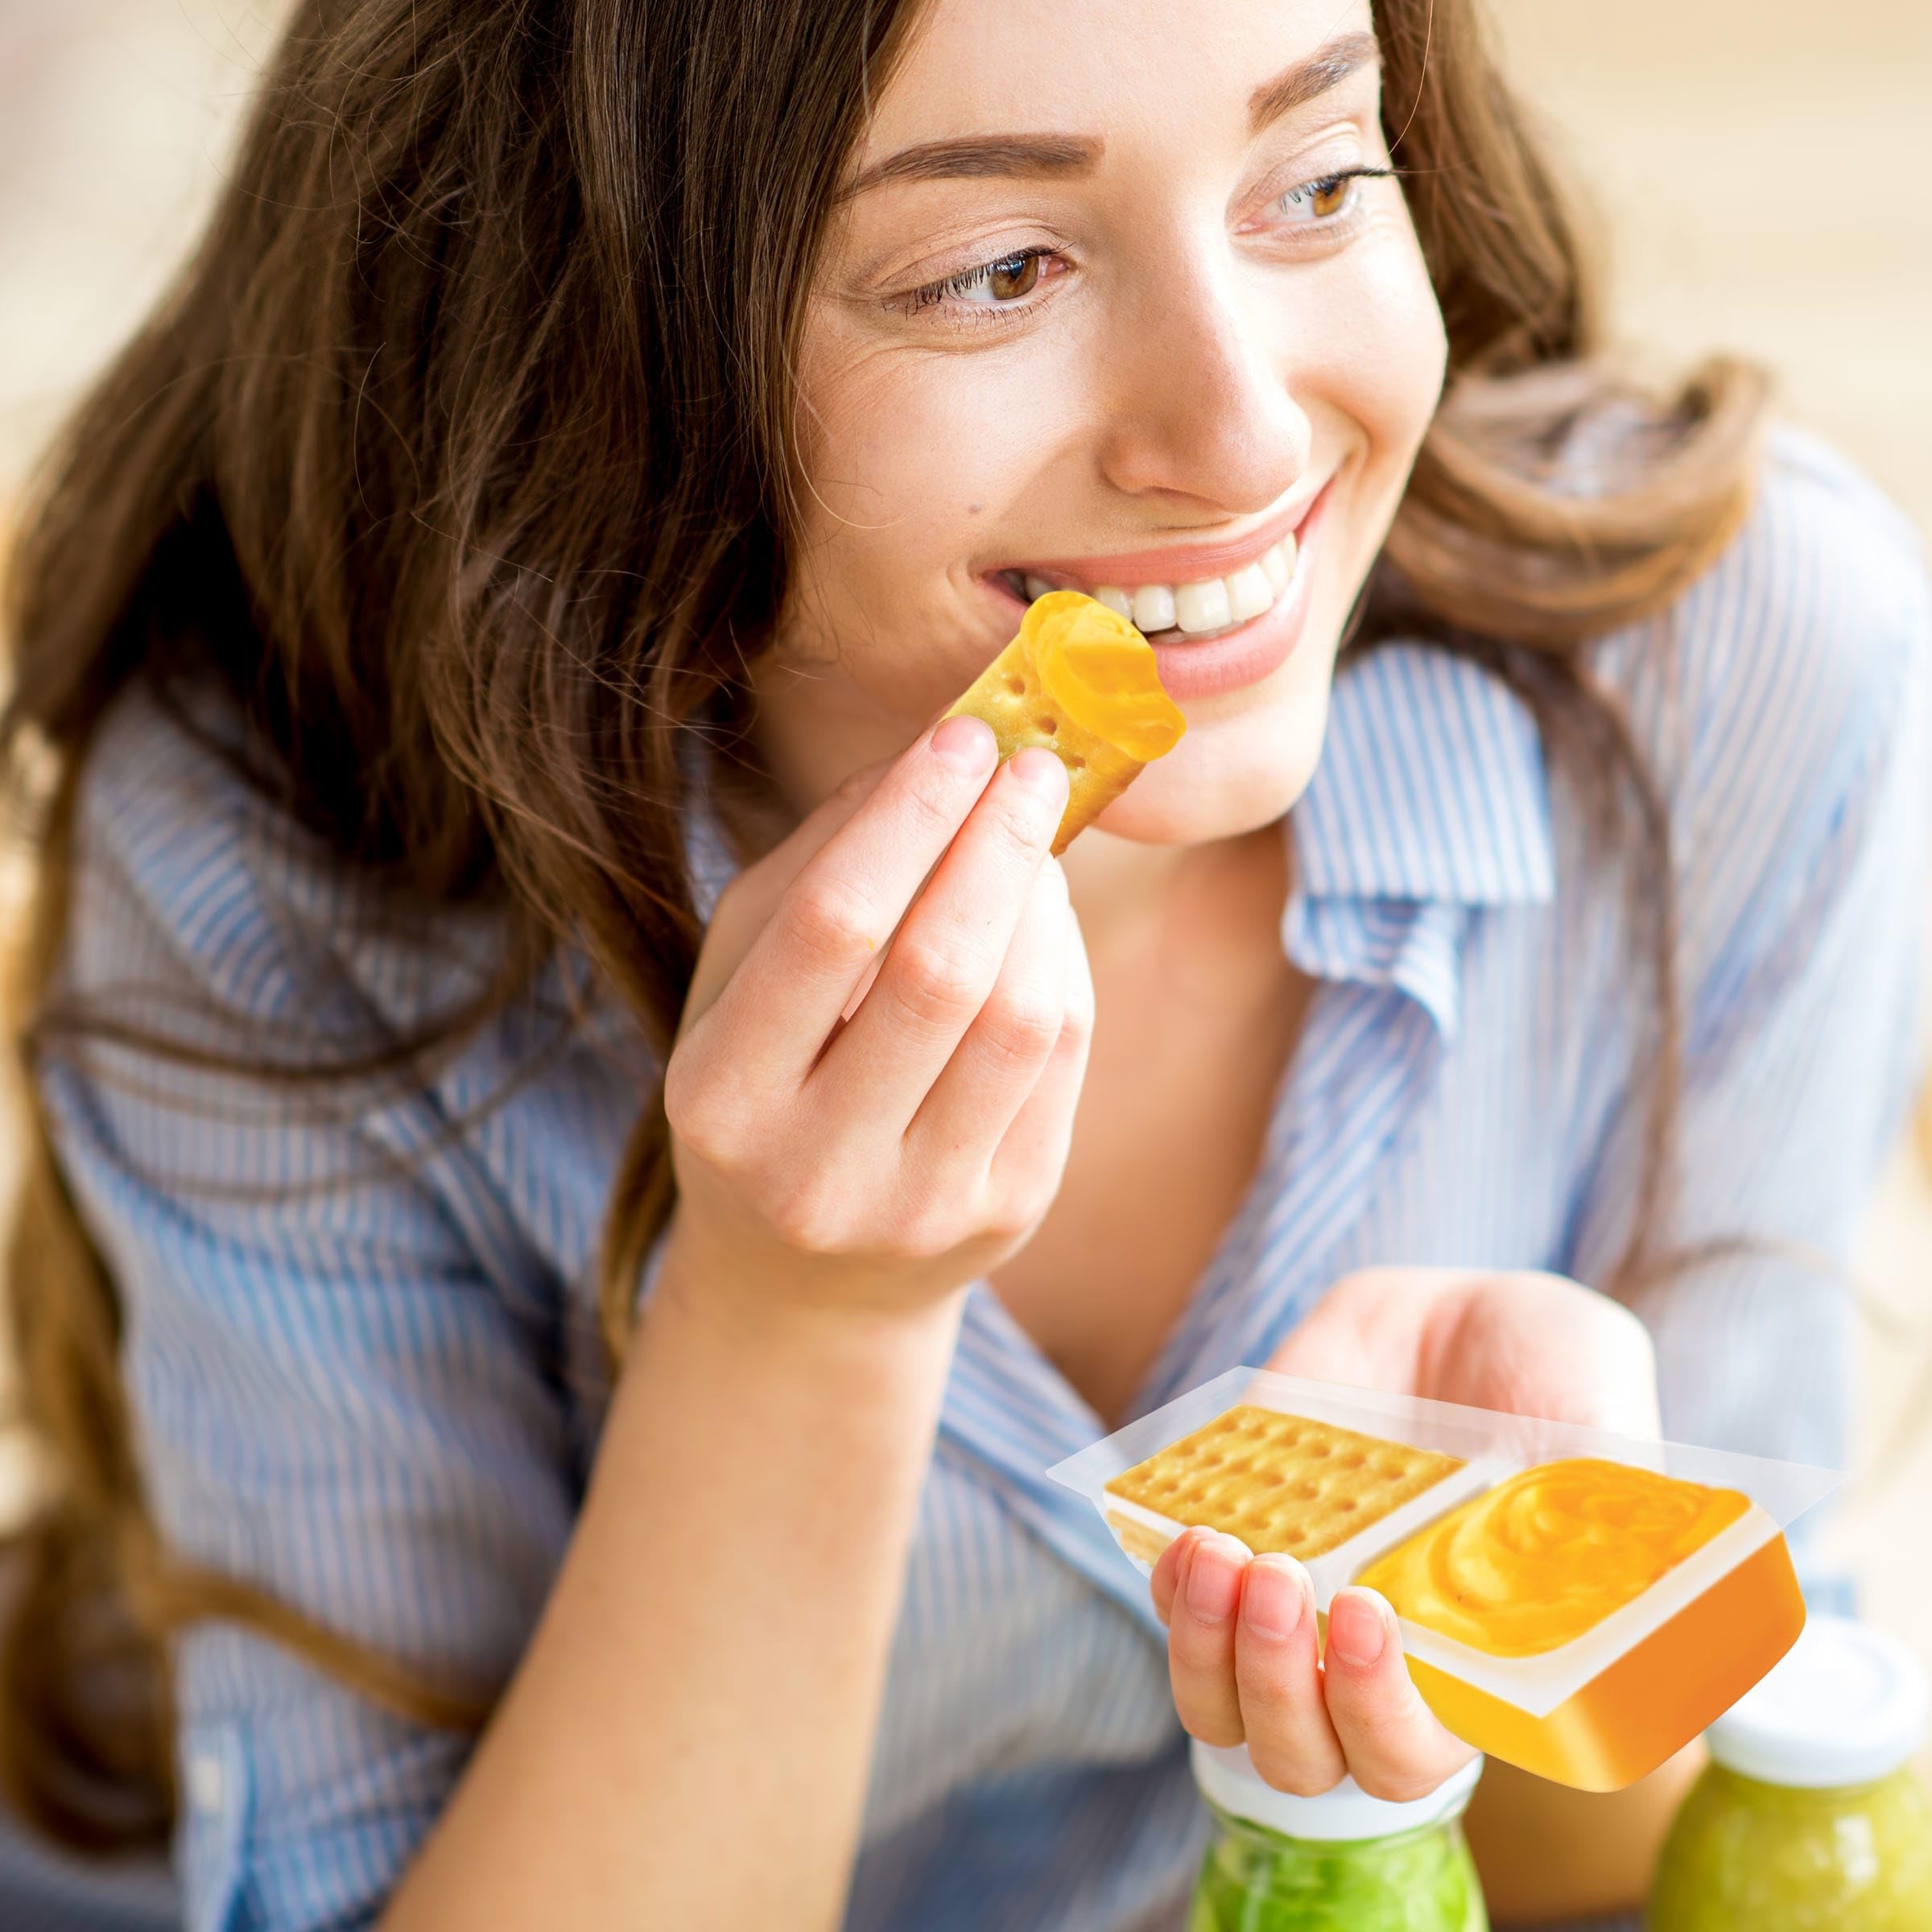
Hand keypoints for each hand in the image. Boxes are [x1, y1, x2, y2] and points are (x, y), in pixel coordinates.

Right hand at [659, 716, 1092, 1325]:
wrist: (803, 1285)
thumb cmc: (762, 1093)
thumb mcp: (736, 984)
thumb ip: (811, 867)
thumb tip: (925, 759)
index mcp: (720, 1098)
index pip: (830, 927)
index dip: (908, 818)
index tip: (963, 735)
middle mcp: (814, 1169)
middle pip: (939, 973)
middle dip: (995, 845)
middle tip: (1030, 766)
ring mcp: (919, 1206)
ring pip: (1020, 1017)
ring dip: (1041, 901)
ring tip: (1030, 841)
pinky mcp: (1006, 1214)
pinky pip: (1062, 1059)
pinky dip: (1062, 961)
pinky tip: (1040, 918)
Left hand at [1153, 1267, 1658, 1799]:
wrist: (1461, 1310)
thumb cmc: (1550, 1377)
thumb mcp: (1593, 1421)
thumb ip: (1593, 1501)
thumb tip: (1592, 1569)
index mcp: (1468, 1668)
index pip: (1409, 1755)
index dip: (1381, 1713)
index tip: (1376, 1615)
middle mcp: (1371, 1661)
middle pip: (1297, 1754)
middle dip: (1276, 1683)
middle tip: (1284, 1582)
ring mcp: (1294, 1611)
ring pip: (1217, 1704)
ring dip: (1204, 1644)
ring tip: (1219, 1553)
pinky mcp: (1237, 1547)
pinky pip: (1173, 1606)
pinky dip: (1167, 1583)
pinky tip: (1187, 1530)